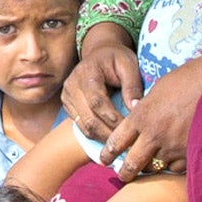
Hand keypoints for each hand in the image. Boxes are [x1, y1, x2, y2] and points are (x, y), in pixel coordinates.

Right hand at [63, 28, 144, 142]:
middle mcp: (72, 85)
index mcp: (87, 72)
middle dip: (109, 133)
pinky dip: (96, 136)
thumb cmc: (117, 59)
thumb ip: (132, 85)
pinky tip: (111, 140)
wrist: (99, 54)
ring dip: (103, 138)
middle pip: (89, 117)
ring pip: (84, 126)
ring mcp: (67, 96)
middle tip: (127, 145)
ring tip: (121, 146)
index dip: (112, 118)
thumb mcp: (129, 65)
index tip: (128, 129)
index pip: (97, 101)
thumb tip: (135, 108)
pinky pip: (81, 126)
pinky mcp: (68, 106)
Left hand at [98, 60, 201, 179]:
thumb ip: (145, 107)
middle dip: (125, 172)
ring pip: (155, 167)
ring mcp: (172, 146)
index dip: (108, 153)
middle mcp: (153, 134)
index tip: (104, 159)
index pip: (116, 141)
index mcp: (141, 116)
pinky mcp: (190, 153)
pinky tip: (176, 158)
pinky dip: (174, 165)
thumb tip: (137, 112)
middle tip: (123, 175)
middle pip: (132, 164)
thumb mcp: (158, 90)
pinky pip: (176, 168)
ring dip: (153, 167)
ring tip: (153, 165)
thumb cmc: (188, 80)